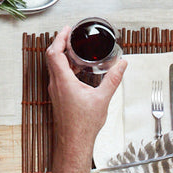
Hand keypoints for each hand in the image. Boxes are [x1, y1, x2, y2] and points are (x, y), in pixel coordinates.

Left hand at [46, 28, 125, 153]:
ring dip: (62, 56)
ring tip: (75, 51)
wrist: (73, 143)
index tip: (67, 30)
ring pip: (54, 67)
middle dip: (60, 43)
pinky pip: (58, 76)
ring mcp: (55, 91)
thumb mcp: (102, 99)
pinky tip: (78, 71)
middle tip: (71, 36)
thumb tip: (122, 65)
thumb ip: (113, 79)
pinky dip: (65, 68)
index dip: (59, 38)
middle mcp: (55, 84)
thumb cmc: (83, 125)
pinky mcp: (58, 97)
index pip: (54, 53)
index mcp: (63, 81)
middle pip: (51, 57)